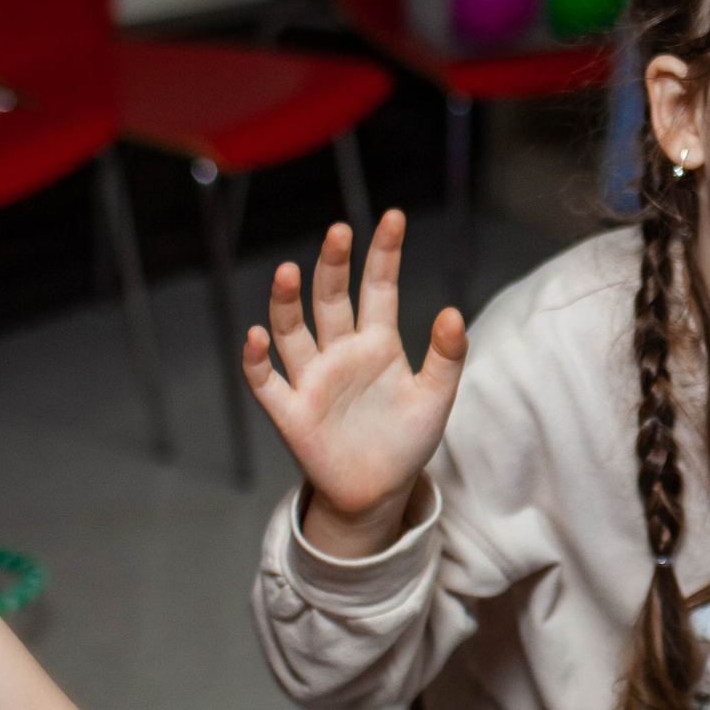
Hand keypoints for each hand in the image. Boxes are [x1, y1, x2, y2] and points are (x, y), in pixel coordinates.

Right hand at [245, 215, 466, 554]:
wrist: (380, 491)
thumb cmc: (407, 440)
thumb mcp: (436, 398)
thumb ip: (447, 357)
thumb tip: (453, 312)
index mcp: (378, 343)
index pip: (379, 288)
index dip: (384, 254)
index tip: (393, 217)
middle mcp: (340, 352)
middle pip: (332, 299)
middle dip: (334, 265)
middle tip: (339, 231)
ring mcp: (313, 379)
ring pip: (293, 331)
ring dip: (287, 303)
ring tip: (290, 271)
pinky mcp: (291, 413)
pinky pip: (266, 381)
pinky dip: (258, 360)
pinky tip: (257, 337)